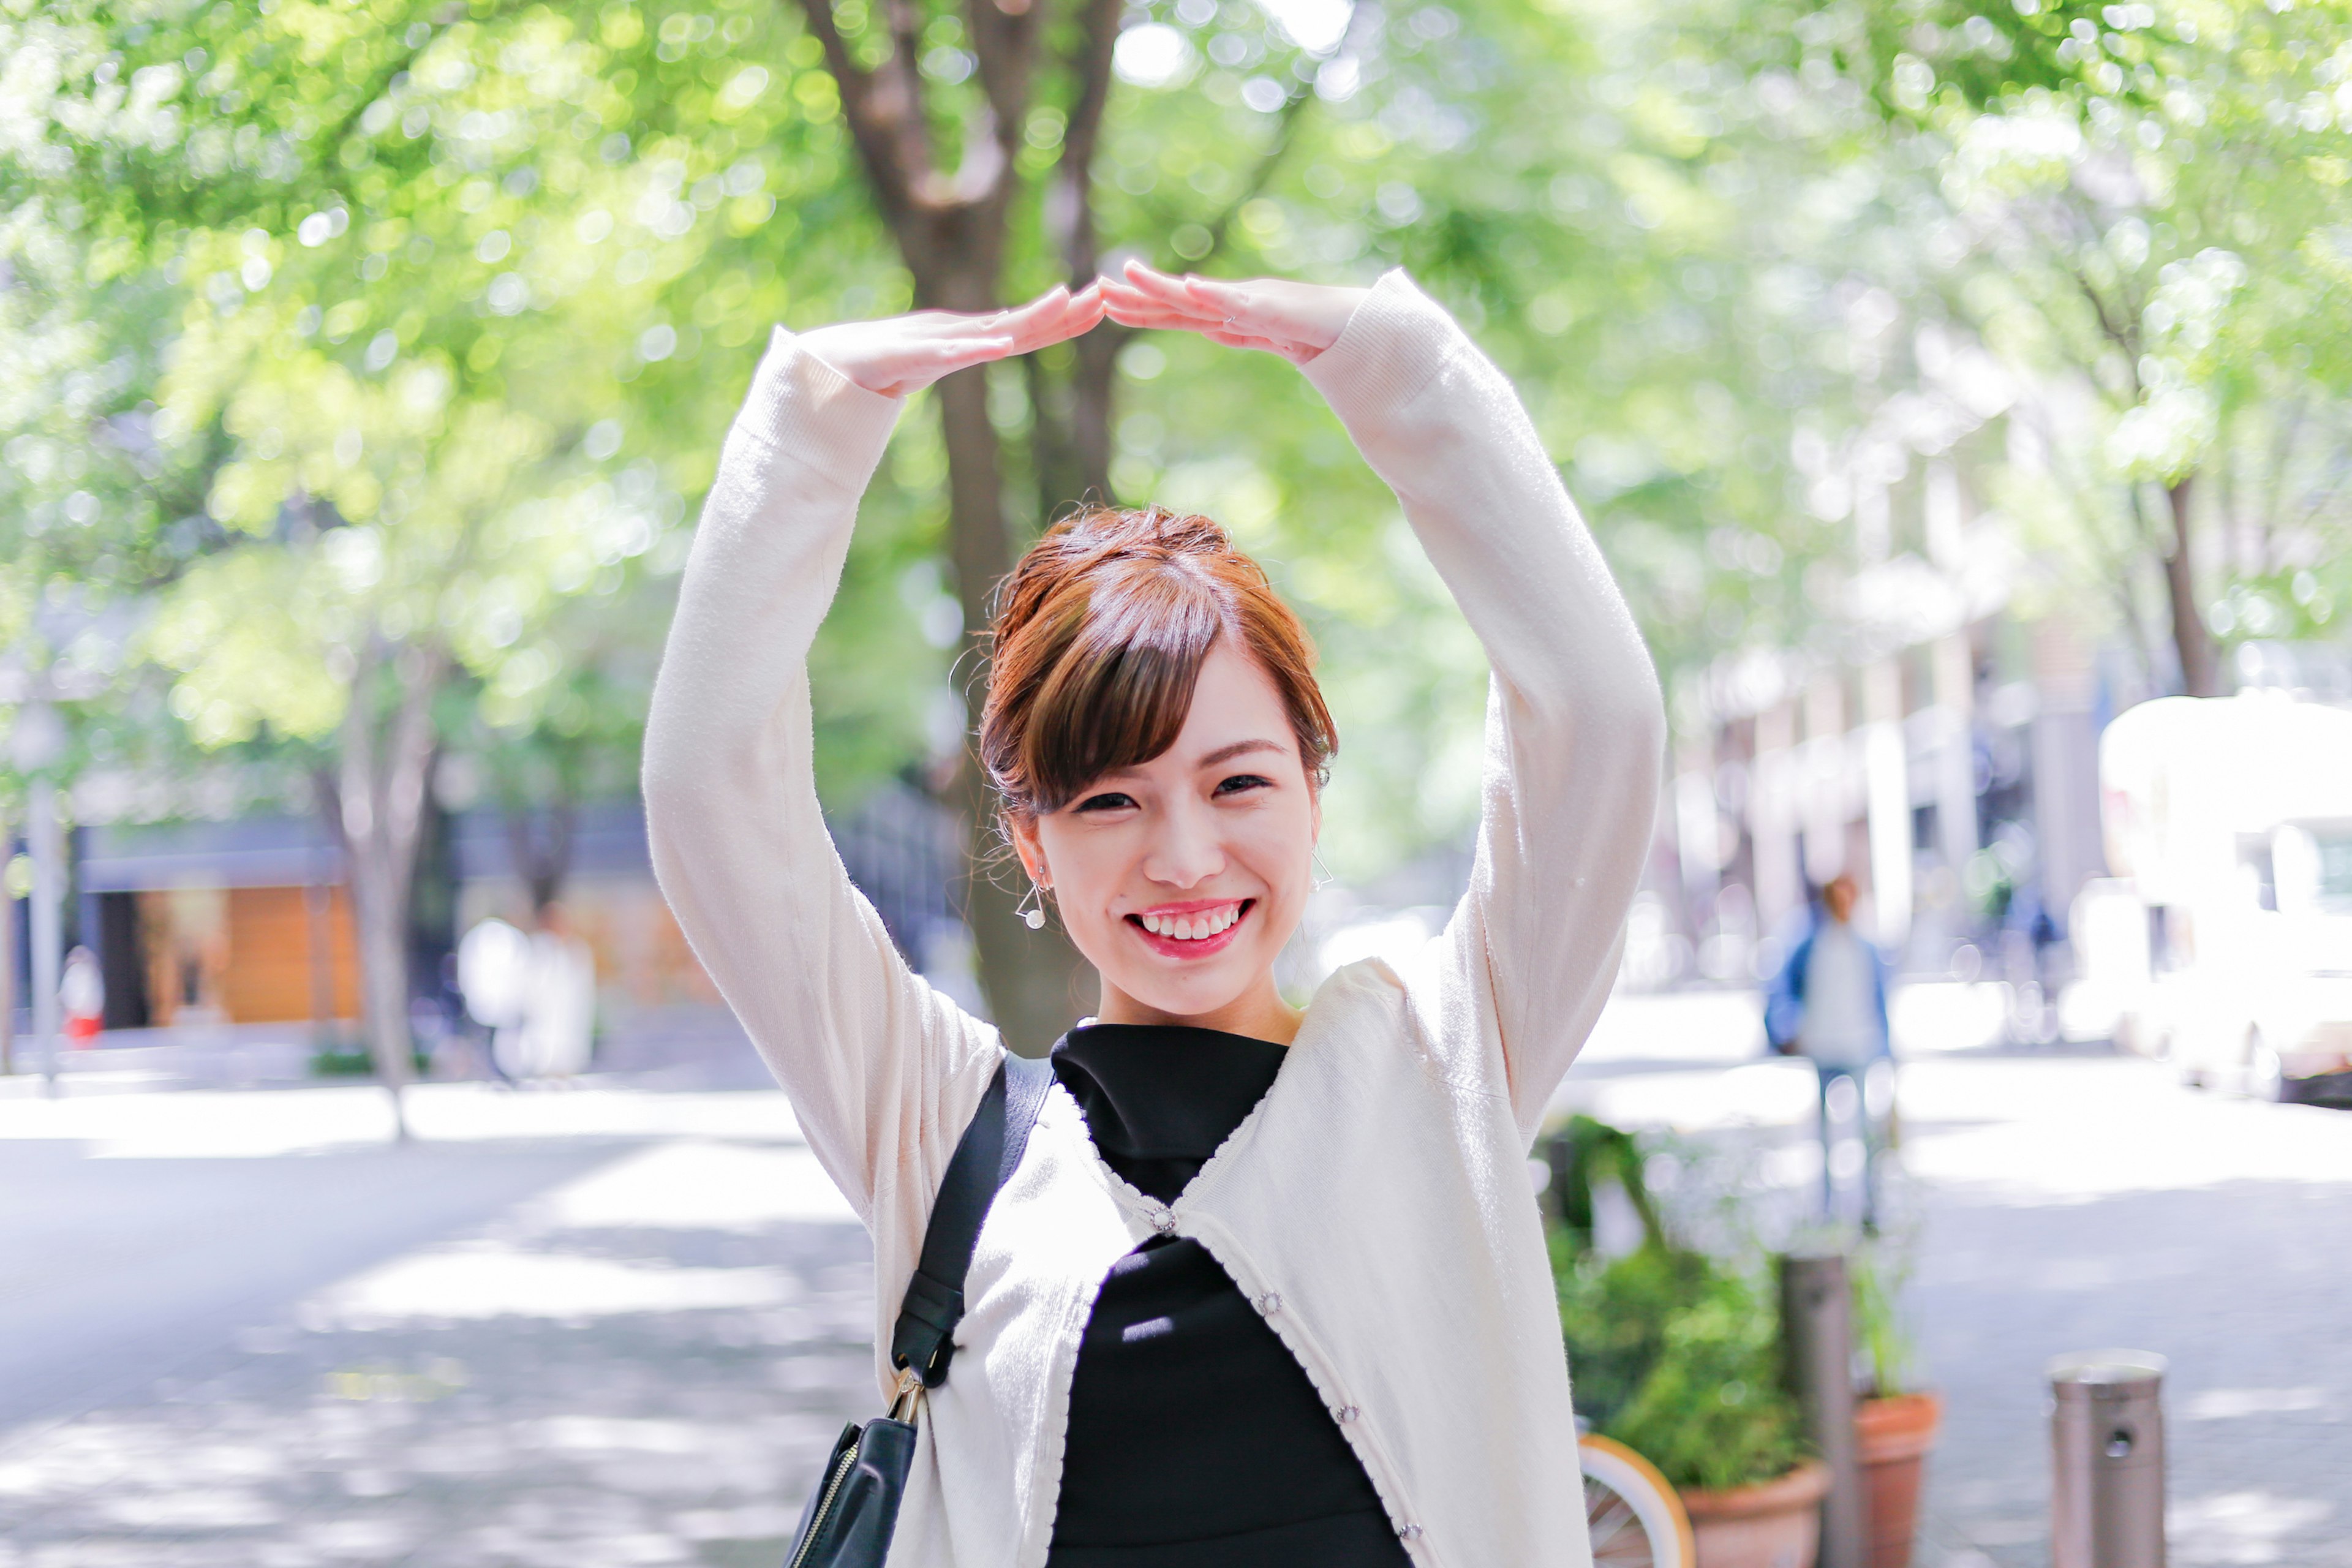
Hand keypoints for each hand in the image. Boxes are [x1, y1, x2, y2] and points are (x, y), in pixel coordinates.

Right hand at [798, 282, 1105, 398]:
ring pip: (993, 330)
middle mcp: (961, 335)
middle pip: (1022, 322)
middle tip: (1105, 292)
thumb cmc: (885, 360)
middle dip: (1064, 310)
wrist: (831, 365)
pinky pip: (949, 352)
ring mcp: (937, 343)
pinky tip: (1002, 344)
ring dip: (1030, 317)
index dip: (1067, 318)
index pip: (1030, 328)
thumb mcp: (940, 355)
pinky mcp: (910, 354)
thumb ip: (973, 345)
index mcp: (972, 339)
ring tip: (1064, 302)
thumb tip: (1009, 338)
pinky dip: (976, 347)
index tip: (1105, 303)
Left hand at [1099, 259, 1366, 365]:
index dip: (1142, 308)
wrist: (1374, 328)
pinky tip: (1189, 289)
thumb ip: (1244, 329)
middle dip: (1138, 296)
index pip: (1179, 313)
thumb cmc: (1328, 330)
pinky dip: (1217, 296)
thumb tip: (1214, 328)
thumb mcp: (1273, 335)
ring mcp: (1260, 303)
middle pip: (1180, 301)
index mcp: (1235, 312)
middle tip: (1096, 288)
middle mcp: (1241, 302)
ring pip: (1204, 297)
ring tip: (1130, 276)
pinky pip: (1245, 305)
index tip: (1105, 302)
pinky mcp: (1282, 309)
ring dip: (1164, 288)